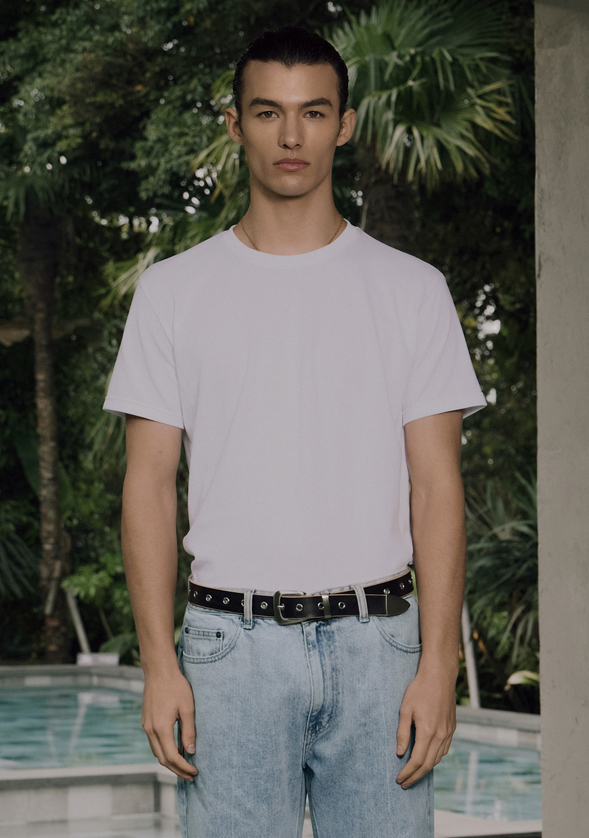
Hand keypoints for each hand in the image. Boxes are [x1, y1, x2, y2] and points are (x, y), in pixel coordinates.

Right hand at [141, 666, 197, 780]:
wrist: (159, 670)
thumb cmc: (176, 686)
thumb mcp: (188, 708)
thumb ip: (189, 732)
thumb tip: (190, 752)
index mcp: (161, 728)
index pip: (172, 757)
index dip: (184, 767)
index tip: (195, 772)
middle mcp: (150, 730)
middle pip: (162, 759)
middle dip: (177, 770)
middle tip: (191, 776)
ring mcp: (146, 725)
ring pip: (157, 752)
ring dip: (169, 762)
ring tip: (184, 766)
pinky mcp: (146, 721)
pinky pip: (154, 742)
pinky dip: (164, 751)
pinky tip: (174, 750)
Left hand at [395, 665, 455, 788]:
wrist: (439, 676)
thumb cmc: (419, 690)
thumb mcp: (405, 709)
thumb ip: (402, 732)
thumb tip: (399, 753)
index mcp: (427, 732)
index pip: (417, 761)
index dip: (408, 772)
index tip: (399, 780)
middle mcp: (440, 735)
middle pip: (428, 764)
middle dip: (415, 776)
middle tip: (404, 783)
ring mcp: (448, 732)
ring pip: (438, 759)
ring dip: (425, 769)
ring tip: (413, 774)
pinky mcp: (452, 728)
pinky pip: (444, 749)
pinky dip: (435, 758)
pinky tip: (426, 758)